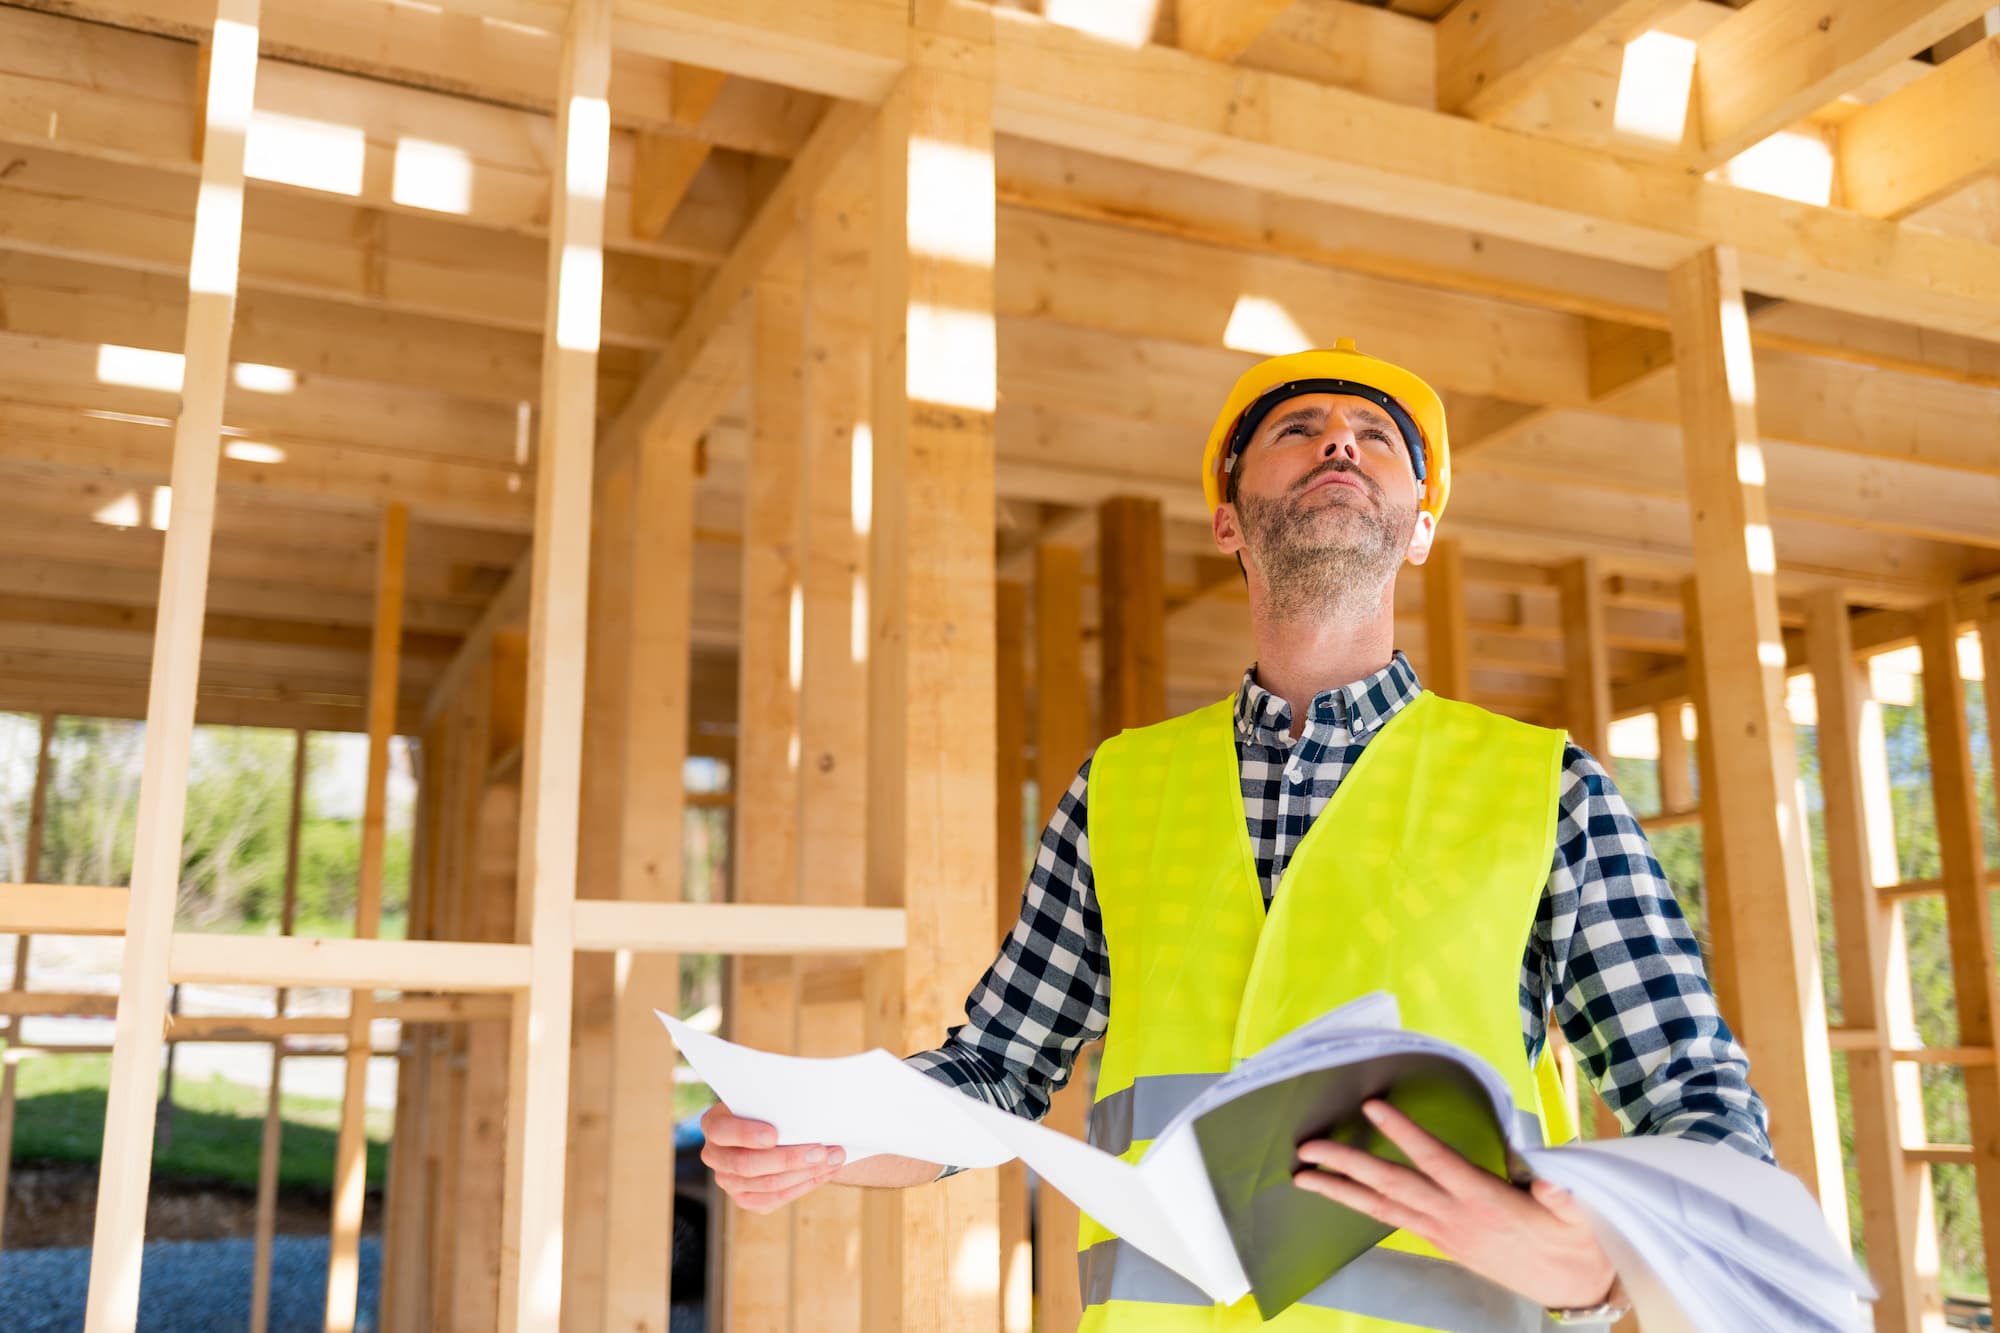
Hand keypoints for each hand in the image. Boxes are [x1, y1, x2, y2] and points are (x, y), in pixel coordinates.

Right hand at [699, 1102, 845, 1213]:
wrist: (771, 1126)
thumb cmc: (770, 1105)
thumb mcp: (766, 1095)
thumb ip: (777, 1098)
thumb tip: (807, 1100)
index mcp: (714, 1124)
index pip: (722, 1131)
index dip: (747, 1135)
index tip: (774, 1134)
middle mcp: (715, 1156)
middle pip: (748, 1165)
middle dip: (789, 1158)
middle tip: (822, 1150)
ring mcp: (728, 1181)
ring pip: (768, 1184)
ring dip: (806, 1172)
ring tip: (835, 1158)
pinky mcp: (746, 1199)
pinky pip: (776, 1199)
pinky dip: (805, 1184)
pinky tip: (826, 1171)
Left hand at [1293, 1098, 1616, 1310]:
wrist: (1573, 1288)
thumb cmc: (1575, 1242)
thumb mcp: (1577, 1216)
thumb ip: (1560, 1195)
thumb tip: (1548, 1180)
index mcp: (1484, 1200)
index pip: (1434, 1160)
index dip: (1402, 1134)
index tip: (1372, 1108)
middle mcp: (1455, 1217)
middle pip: (1391, 1186)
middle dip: (1346, 1165)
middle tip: (1307, 1148)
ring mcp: (1444, 1233)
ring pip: (1383, 1209)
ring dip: (1341, 1191)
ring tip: (1303, 1177)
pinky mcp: (1443, 1243)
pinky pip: (1395, 1220)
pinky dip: (1365, 1206)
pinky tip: (1344, 1195)